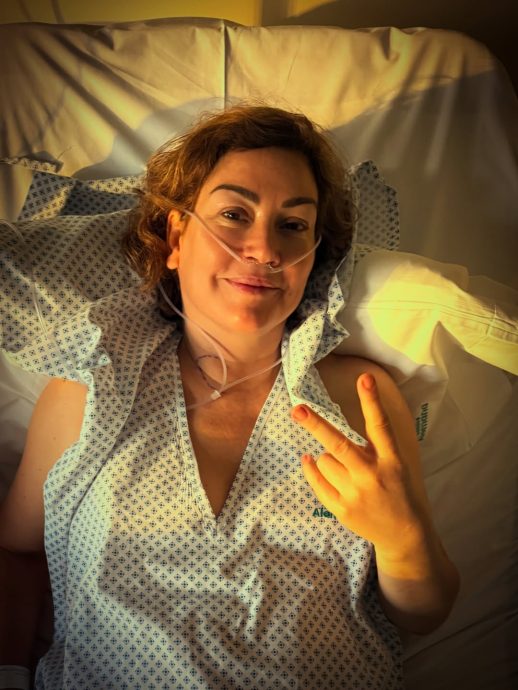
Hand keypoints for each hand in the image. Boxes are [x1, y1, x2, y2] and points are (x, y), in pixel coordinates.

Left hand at [291, 373, 431, 565]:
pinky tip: (311, 462)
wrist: (404, 535)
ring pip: (325, 460)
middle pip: (339, 445)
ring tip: (344, 468)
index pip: (380, 426)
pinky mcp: (341, 509)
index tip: (364, 378)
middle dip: (316, 425)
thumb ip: (373, 447)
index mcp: (392, 461)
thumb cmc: (397, 489)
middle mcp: (372, 476)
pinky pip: (316, 480)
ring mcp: (355, 495)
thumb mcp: (395, 464)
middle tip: (297, 410)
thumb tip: (338, 425)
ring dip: (328, 458)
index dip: (371, 401)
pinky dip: (312, 468)